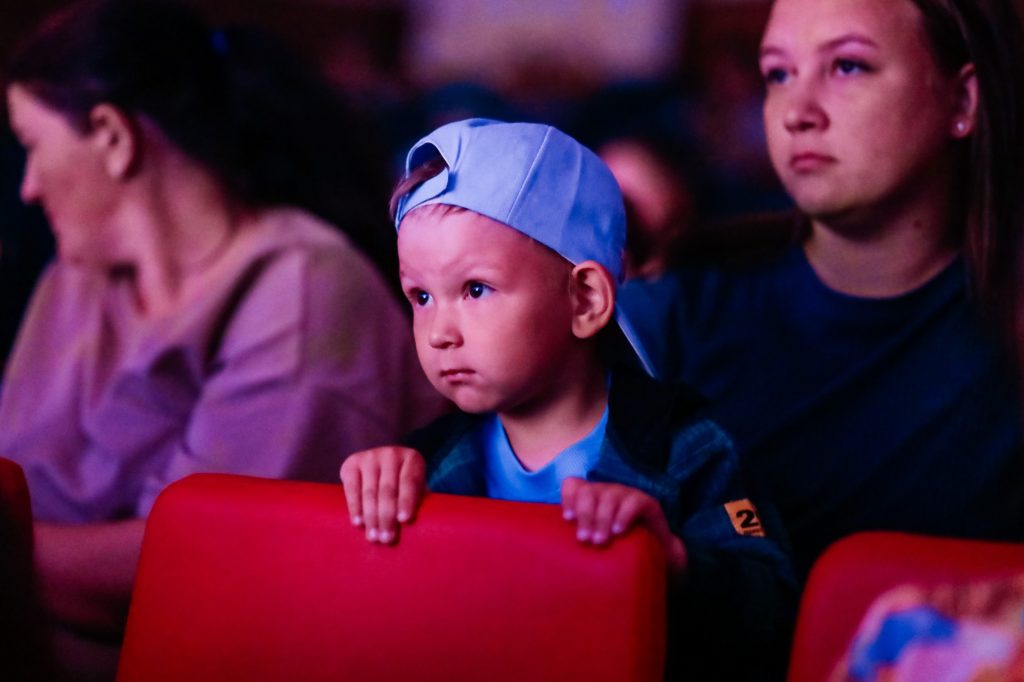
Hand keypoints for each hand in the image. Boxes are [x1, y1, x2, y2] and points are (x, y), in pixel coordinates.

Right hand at [340, 446, 424, 543]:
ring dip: (371, 518)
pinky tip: (358, 523)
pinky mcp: (352, 463)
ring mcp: (370, 457)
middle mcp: (391, 454)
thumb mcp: (416, 488)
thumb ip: (419, 502)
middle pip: (388, 490)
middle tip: (387, 539)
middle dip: (386, 517)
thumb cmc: (404, 485)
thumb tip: (422, 530)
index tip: (404, 520)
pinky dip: (355, 507)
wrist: (380, 464)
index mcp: (412, 459)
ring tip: (373, 537)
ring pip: (370, 492)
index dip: (407, 500)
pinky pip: (352, 488)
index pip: (410, 481)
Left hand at [561, 478, 686, 573]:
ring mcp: (626, 494)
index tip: (567, 519)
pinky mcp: (646, 502)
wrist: (656, 554)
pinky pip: (633, 502)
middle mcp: (607, 491)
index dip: (568, 498)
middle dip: (584, 515)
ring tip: (599, 541)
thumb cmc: (617, 548)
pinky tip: (619, 532)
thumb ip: (578, 538)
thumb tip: (551, 555)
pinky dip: (623, 516)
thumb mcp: (594, 540)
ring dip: (602, 519)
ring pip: (609, 497)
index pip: (573, 484)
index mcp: (591, 496)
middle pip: (589, 491)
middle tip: (584, 540)